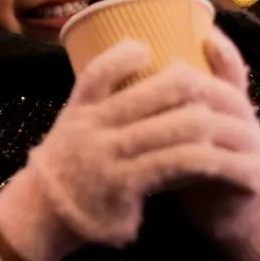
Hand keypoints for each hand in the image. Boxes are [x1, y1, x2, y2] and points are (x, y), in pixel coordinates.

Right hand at [0, 38, 259, 260]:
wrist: (44, 214)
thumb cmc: (67, 166)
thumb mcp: (71, 127)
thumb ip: (95, 105)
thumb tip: (129, 68)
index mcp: (77, 112)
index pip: (96, 75)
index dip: (121, 57)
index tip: (145, 46)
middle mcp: (90, 131)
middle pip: (139, 98)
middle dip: (177, 85)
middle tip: (204, 80)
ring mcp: (107, 158)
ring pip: (161, 130)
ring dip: (194, 121)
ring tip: (216, 117)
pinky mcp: (124, 186)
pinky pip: (168, 165)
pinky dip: (193, 157)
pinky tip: (209, 155)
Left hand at [171, 27, 259, 260]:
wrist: (228, 225)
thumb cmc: (196, 173)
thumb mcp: (183, 135)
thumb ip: (170, 108)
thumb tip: (128, 74)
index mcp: (232, 107)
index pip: (232, 71)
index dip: (222, 52)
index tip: (204, 32)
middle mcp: (248, 122)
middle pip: (222, 93)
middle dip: (188, 86)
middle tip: (152, 84)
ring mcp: (257, 149)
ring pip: (225, 124)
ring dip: (190, 120)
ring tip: (155, 118)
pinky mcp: (256, 178)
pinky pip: (232, 163)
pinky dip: (204, 158)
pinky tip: (180, 156)